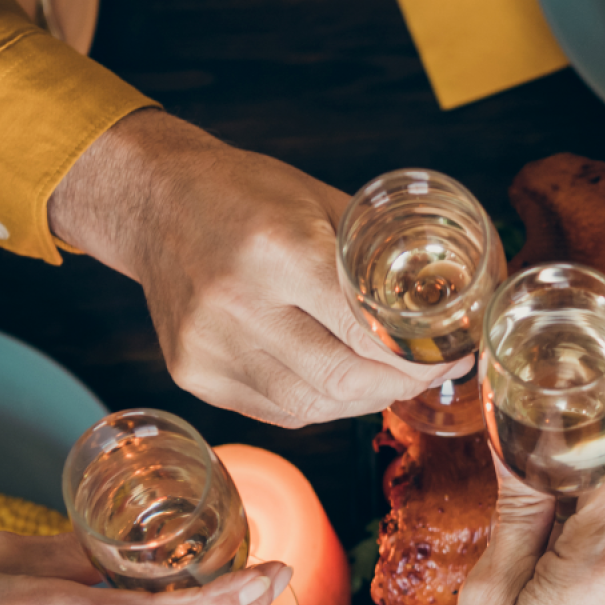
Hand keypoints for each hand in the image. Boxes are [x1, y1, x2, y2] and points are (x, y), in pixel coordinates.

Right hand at [52, 111, 454, 426]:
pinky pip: (277, 410)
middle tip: (427, 374)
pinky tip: (339, 382)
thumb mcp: (323, 202)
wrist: (154, 202)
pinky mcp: (192, 373)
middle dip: (399, 386)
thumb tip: (449, 302)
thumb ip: (378, 256)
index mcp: (278, 251)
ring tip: (390, 381)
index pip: (366, 330)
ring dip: (362, 400)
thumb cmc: (245, 194)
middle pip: (342, 379)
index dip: (418, 356)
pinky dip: (320, 402)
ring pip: (311, 405)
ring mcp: (208, 345)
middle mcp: (237, 304)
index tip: (449, 356)